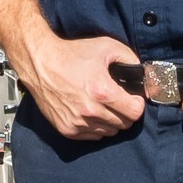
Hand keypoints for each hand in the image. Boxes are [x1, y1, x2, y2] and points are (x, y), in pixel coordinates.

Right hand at [14, 29, 145, 140]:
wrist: (40, 62)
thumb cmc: (72, 54)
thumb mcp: (106, 46)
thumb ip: (129, 58)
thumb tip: (142, 73)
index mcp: (102, 92)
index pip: (135, 113)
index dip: (137, 104)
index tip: (133, 98)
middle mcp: (90, 110)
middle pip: (124, 124)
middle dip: (126, 112)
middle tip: (119, 101)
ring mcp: (77, 122)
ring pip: (109, 132)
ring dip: (111, 121)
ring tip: (103, 106)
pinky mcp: (67, 128)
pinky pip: (93, 136)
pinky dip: (96, 127)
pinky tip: (91, 112)